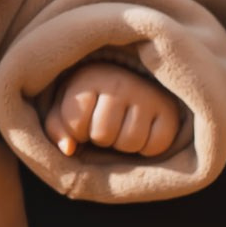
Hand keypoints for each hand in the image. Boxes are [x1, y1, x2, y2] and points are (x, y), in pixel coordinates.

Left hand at [45, 60, 186, 159]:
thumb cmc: (91, 100)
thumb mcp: (65, 108)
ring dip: (123, 144)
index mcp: (90, 77)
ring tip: (123, 127)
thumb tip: (69, 149)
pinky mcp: (169, 110)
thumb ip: (56, 128)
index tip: (83, 120)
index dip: (77, 132)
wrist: (131, 81)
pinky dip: (147, 148)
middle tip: (106, 125)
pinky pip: (155, 146)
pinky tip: (142, 131)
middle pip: (103, 135)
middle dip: (100, 138)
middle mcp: (121, 82)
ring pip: (130, 143)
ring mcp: (148, 94)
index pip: (76, 125)